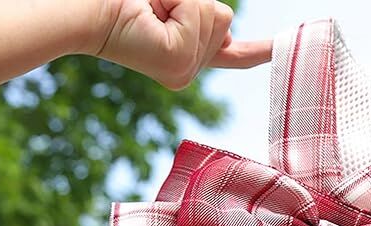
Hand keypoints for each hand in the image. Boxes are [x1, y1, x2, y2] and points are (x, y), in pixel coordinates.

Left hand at [92, 0, 272, 89]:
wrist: (85, 9)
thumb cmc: (124, 2)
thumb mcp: (175, 4)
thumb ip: (203, 15)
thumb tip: (227, 26)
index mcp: (186, 61)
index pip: (234, 56)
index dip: (261, 52)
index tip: (285, 49)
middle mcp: (187, 73)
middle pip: (225, 20)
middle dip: (194, 2)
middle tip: (156, 9)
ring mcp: (184, 73)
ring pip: (217, 17)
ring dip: (185, 1)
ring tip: (151, 11)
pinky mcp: (178, 64)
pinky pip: (201, 15)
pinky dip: (181, 3)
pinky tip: (154, 16)